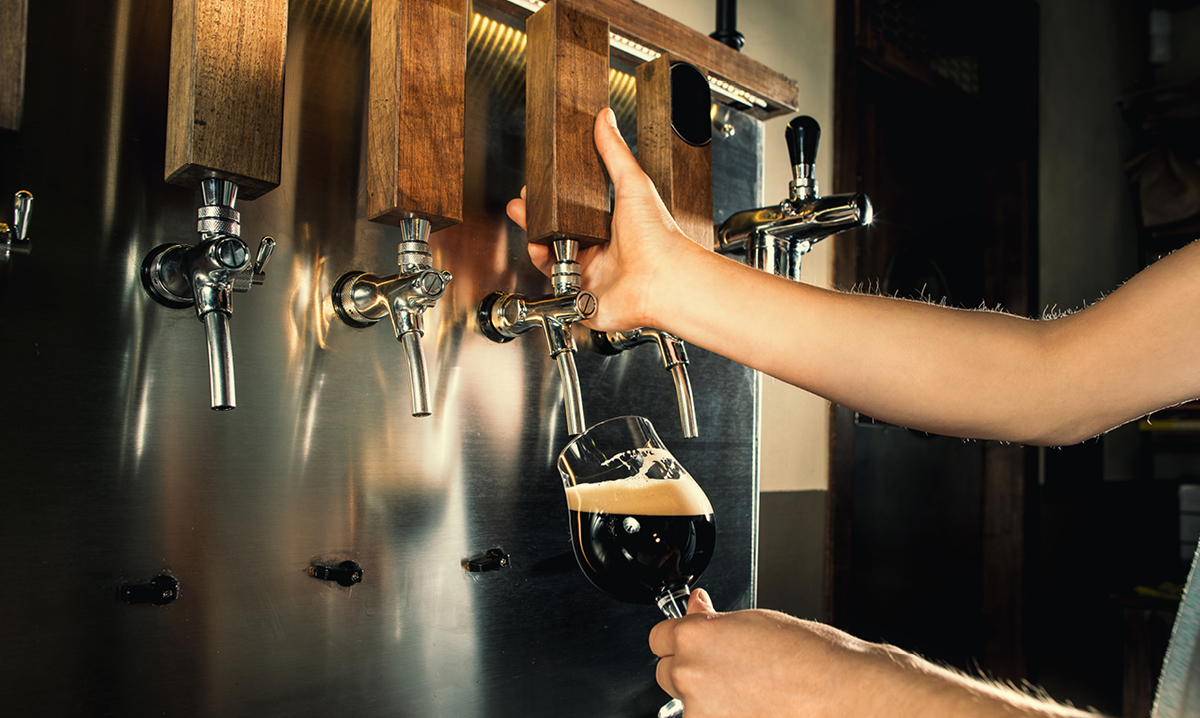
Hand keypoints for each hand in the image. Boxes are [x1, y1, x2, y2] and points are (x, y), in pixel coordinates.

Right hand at [505, 107, 703, 331]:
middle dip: (534, 220)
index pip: (574, 214)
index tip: (538, 188)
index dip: (553, 202)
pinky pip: (554, 285)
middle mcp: (599, 254)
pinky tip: (539, 249)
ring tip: (527, 221)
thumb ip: (614, 152)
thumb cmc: (658, 238)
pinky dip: (542, 266)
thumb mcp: (632, 184)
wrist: (663, 278)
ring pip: (550, 259)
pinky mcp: (581, 298)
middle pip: (556, 236)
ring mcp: (589, 277)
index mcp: (611, 229)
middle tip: (521, 205)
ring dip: (534, 240)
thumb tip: (604, 119)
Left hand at [650, 589, 1097, 717]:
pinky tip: (758, 709)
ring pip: (689, 704)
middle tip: (733, 668)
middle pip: (666, 671)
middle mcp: (689, 677)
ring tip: (755, 693)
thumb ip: (717, 620)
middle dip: (691, 667)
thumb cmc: (814, 658)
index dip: (683, 636)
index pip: (659, 636)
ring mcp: (700, 715)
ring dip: (709, 699)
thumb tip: (696, 608)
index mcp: (695, 638)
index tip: (699, 640)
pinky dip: (726, 716)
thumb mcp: (759, 622)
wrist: (846, 700)